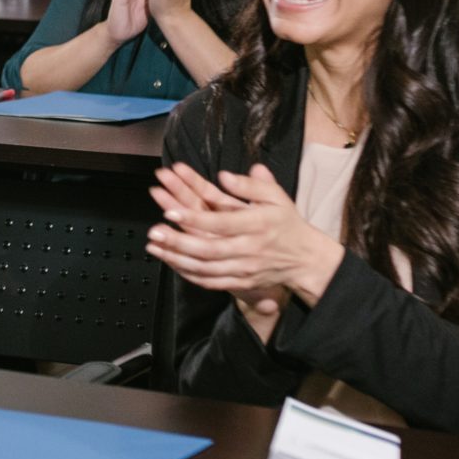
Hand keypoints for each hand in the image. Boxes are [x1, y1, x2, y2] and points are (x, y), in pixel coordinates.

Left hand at [143, 162, 342, 325]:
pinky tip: (171, 263)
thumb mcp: (276, 197)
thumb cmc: (286, 223)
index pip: (221, 223)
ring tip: (154, 247)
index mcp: (257, 225)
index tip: (171, 211)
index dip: (194, 219)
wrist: (304, 259)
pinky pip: (210, 282)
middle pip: (209, 249)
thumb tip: (224, 176)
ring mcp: (244, 269)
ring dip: (177, 259)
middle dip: (178, 241)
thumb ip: (251, 185)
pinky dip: (189, 274)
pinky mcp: (241, 282)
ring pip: (206, 269)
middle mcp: (249, 249)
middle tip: (154, 231)